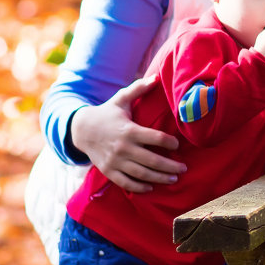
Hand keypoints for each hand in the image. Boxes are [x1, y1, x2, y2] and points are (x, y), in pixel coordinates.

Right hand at [69, 77, 184, 192]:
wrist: (80, 130)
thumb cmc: (106, 113)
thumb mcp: (121, 99)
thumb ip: (138, 89)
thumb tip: (156, 77)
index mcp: (129, 130)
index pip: (155, 138)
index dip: (169, 143)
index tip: (178, 145)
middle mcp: (123, 148)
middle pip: (152, 159)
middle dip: (170, 166)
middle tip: (184, 168)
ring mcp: (115, 161)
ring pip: (141, 173)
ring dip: (159, 178)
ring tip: (174, 178)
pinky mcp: (108, 170)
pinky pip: (125, 182)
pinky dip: (139, 187)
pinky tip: (151, 186)